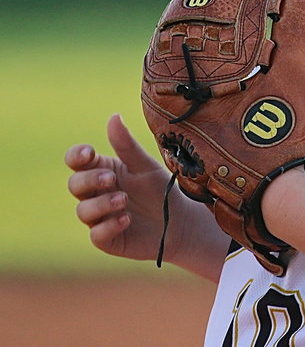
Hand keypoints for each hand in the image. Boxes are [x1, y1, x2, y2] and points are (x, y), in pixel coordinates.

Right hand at [65, 114, 170, 261]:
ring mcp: (99, 217)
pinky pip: (96, 234)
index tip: (89, 153)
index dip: (76, 156)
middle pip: (74, 184)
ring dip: (102, 203)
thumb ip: (127, 145)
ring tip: (124, 200)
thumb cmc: (159, 188)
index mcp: (103, 169)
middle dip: (90, 180)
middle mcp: (96, 193)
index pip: (77, 161)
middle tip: (111, 178)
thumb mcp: (145, 164)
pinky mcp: (107, 238)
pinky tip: (126, 218)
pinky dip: (109, 226)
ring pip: (83, 210)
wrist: (178, 220)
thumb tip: (113, 116)